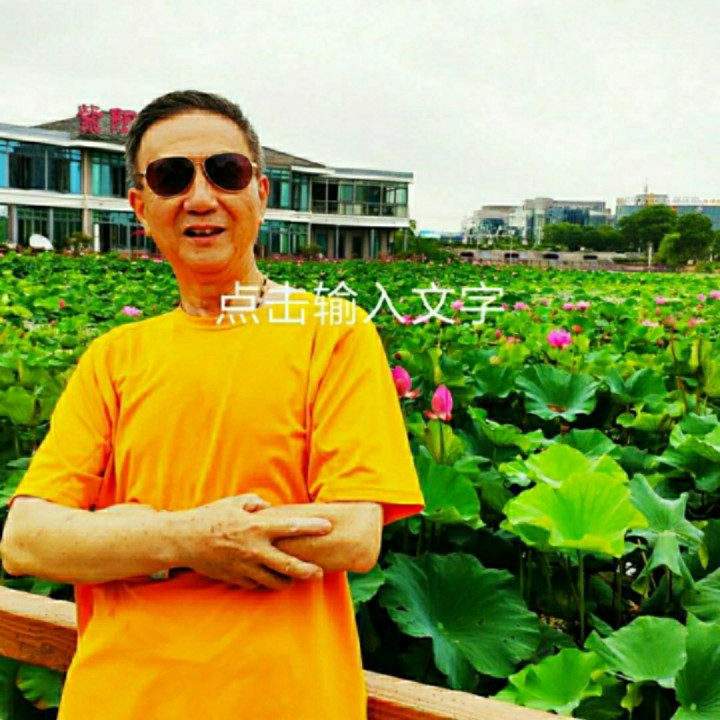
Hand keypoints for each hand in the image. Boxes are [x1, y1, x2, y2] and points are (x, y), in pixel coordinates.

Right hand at [178, 494, 332, 590]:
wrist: (184, 540)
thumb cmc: (211, 517)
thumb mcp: (235, 503)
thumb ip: (257, 504)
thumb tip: (270, 508)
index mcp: (256, 527)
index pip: (291, 527)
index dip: (311, 527)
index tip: (327, 527)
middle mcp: (254, 549)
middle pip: (288, 566)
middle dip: (307, 571)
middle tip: (319, 572)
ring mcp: (245, 567)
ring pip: (275, 581)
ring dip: (288, 580)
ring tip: (296, 577)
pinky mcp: (236, 579)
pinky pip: (258, 584)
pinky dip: (266, 582)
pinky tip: (271, 577)